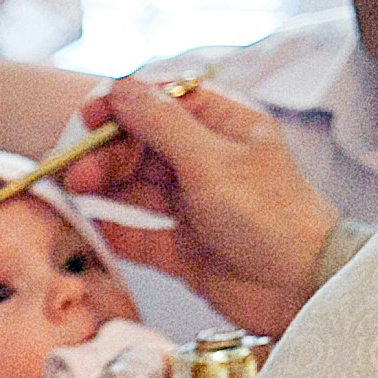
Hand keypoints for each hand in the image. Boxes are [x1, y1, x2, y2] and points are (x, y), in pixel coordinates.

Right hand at [64, 77, 339, 336]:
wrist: (303, 289)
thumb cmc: (270, 216)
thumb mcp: (212, 161)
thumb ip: (160, 124)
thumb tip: (119, 88)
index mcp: (224, 126)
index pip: (162, 102)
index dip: (121, 106)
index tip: (86, 119)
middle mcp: (208, 161)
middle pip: (142, 144)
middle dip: (107, 151)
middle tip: (77, 169)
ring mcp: (196, 205)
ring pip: (137, 186)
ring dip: (105, 184)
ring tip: (74, 187)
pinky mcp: (185, 248)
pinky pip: (140, 233)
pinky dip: (115, 228)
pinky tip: (92, 223)